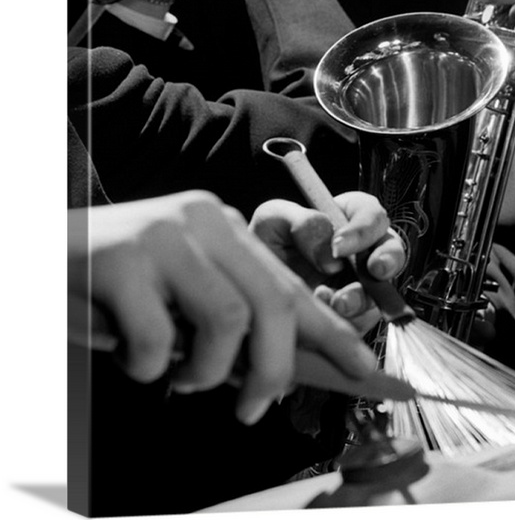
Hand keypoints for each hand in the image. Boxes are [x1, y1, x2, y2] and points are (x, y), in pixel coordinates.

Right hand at [68, 191, 379, 425]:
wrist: (35, 255)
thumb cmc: (113, 284)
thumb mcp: (180, 292)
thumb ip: (229, 316)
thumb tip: (281, 370)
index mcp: (225, 228)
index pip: (292, 286)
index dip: (331, 333)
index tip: (365, 370)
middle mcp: (203, 221)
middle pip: (274, 304)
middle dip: (274, 371)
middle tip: (256, 408)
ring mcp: (164, 235)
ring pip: (228, 321)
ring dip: (208, 371)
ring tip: (179, 376)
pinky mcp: (122, 258)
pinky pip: (158, 337)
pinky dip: (148, 365)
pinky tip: (131, 356)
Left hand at [248, 195, 405, 334]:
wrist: (246, 290)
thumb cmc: (264, 246)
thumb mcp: (275, 221)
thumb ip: (303, 222)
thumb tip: (330, 251)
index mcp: (348, 221)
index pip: (373, 216)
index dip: (364, 229)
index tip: (338, 246)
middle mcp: (361, 253)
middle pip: (393, 253)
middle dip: (387, 262)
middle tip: (372, 271)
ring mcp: (359, 287)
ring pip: (380, 293)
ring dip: (360, 299)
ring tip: (335, 304)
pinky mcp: (352, 318)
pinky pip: (362, 323)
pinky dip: (345, 323)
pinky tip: (324, 317)